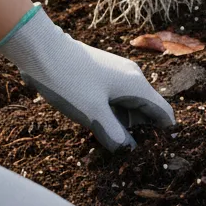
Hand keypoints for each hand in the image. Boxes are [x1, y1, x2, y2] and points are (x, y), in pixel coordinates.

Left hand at [0, 6, 174, 151]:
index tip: (159, 152)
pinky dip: (113, 115)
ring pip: (129, 105)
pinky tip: (101, 128)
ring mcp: (117, 75)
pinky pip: (116, 99)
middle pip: (147, 109)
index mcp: (136, 85)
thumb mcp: (92, 113)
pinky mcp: (102, 75)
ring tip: (114, 145)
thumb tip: (130, 152)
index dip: (164, 133)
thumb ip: (114, 135)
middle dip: (142, 132)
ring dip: (125, 125)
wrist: (40, 50)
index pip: (163, 112)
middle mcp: (132, 78)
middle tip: (133, 155)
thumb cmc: (68, 80)